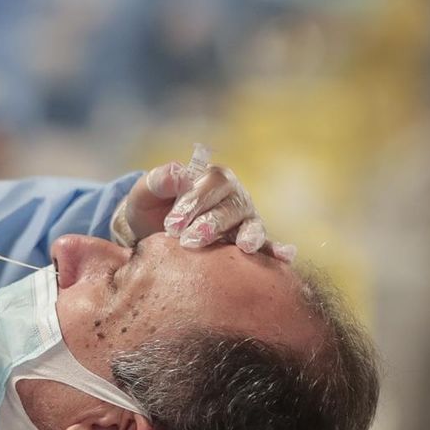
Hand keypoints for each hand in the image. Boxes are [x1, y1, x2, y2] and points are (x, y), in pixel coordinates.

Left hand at [110, 145, 294, 262]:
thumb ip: (156, 182)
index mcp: (210, 178)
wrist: (155, 238)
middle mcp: (233, 196)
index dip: (194, 201)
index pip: (212, 182)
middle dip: (212, 223)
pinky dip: (277, 250)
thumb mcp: (145, 195)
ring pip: (252, 224)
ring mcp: (245, 220)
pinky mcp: (250, 244)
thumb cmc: (152, 211)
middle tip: (190, 241)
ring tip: (244, 246)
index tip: (172, 224)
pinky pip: (267, 245)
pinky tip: (285, 256)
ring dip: (248, 235)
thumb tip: (175, 172)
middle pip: (232, 205)